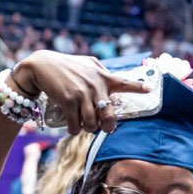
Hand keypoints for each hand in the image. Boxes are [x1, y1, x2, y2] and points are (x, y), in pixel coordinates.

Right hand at [13, 50, 149, 134]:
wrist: (42, 66)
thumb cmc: (66, 65)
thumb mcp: (87, 63)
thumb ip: (101, 71)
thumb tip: (113, 78)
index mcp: (102, 76)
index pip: (124, 82)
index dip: (138, 87)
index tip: (149, 90)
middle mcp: (95, 85)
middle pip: (109, 115)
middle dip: (108, 126)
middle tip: (104, 128)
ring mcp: (82, 94)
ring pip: (92, 124)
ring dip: (88, 129)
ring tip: (84, 125)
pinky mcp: (68, 101)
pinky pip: (75, 124)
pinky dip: (73, 130)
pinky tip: (71, 127)